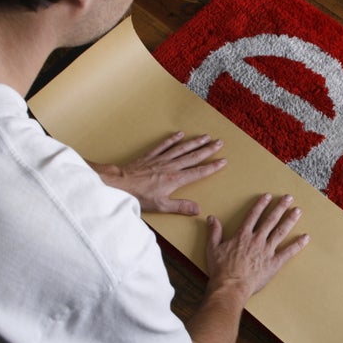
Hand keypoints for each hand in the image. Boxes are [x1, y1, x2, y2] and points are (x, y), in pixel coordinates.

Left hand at [92, 131, 225, 214]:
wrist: (120, 183)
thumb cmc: (139, 195)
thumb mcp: (161, 206)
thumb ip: (180, 206)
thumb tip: (197, 209)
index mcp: (176, 179)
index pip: (198, 171)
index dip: (212, 166)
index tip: (223, 161)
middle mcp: (171, 166)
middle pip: (193, 156)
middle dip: (208, 149)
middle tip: (219, 143)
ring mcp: (161, 159)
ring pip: (182, 148)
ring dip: (195, 142)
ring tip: (206, 136)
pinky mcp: (151, 156)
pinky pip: (164, 144)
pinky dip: (172, 139)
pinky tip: (180, 134)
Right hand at [205, 194, 309, 303]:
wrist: (230, 287)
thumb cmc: (221, 270)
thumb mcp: (212, 249)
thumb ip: (214, 232)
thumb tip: (212, 218)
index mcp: (242, 236)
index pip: (253, 215)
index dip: (261, 205)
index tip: (268, 196)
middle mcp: (257, 240)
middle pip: (270, 220)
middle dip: (280, 207)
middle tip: (289, 198)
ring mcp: (267, 251)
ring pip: (281, 232)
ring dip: (290, 220)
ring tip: (297, 211)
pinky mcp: (274, 263)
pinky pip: (288, 252)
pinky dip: (297, 244)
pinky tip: (305, 237)